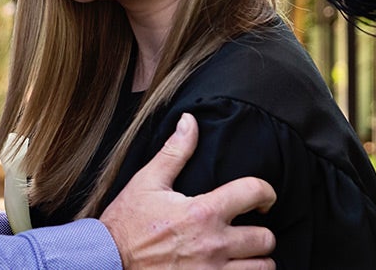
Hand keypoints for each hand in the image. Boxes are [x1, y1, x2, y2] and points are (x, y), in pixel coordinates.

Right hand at [99, 113, 276, 268]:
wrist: (109, 262)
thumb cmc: (127, 223)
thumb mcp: (147, 182)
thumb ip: (175, 151)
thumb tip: (189, 121)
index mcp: (202, 212)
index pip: (254, 192)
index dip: (266, 192)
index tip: (262, 199)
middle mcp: (213, 244)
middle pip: (266, 239)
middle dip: (259, 233)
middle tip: (247, 232)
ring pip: (263, 268)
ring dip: (255, 260)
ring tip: (242, 255)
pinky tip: (230, 269)